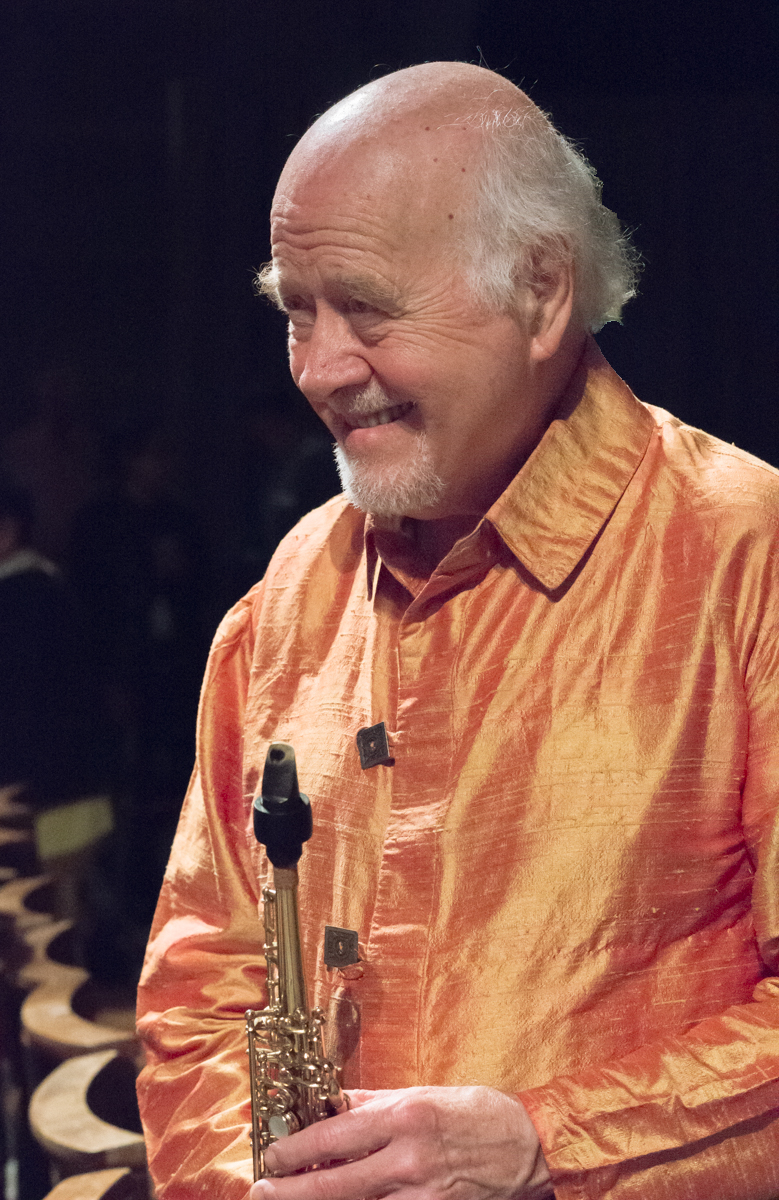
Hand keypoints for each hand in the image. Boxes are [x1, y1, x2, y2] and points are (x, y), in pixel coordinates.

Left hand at [249, 1085, 552, 1199]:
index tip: (270, 1156)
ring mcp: (420, 1196)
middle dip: (291, 1190)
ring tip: (296, 1197)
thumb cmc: (475, 1113)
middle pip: (333, 1184)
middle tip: (262, 1191)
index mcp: (403, 1117)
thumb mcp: (420, 1094)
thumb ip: (371, 1104)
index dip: (295, 1149)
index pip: (333, 1136)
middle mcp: (407, 1159)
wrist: (527, 1146)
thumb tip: (330, 1106)